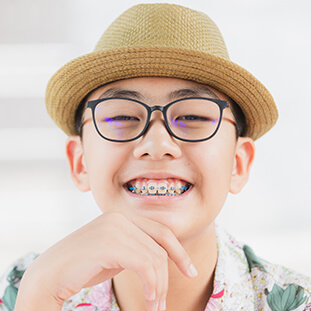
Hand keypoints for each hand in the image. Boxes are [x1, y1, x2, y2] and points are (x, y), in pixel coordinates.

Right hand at [15, 208, 197, 310]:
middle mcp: (120, 217)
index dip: (179, 251)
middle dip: (168, 275)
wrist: (49, 274)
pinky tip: (149, 300)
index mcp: (123, 216)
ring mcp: (114, 227)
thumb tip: (163, 258)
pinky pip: (145, 265)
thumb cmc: (84, 266)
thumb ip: (137, 248)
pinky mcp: (109, 242)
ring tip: (154, 306)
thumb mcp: (117, 253)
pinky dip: (152, 285)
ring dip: (159, 287)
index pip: (162, 231)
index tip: (190, 271)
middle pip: (161, 246)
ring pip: (155, 258)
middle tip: (163, 303)